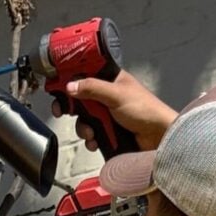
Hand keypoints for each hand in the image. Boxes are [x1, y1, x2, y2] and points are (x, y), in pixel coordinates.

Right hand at [52, 70, 177, 151]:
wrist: (160, 138)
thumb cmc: (146, 110)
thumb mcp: (115, 95)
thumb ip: (92, 88)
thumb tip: (70, 86)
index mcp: (110, 79)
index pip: (83, 74)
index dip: (68, 79)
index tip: (56, 86)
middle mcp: (107, 95)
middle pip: (79, 99)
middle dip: (72, 109)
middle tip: (62, 112)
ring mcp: (108, 114)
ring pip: (84, 119)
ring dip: (83, 128)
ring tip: (91, 133)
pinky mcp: (110, 131)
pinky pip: (91, 134)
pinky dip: (91, 139)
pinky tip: (96, 142)